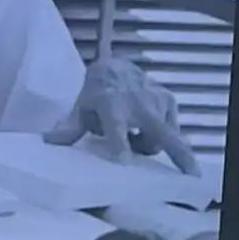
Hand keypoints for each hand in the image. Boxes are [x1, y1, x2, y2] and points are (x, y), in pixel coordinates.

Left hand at [44, 57, 200, 175]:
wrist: (114, 66)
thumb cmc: (95, 92)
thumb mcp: (81, 109)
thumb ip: (70, 129)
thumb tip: (48, 141)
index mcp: (111, 107)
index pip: (117, 132)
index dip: (120, 147)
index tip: (123, 161)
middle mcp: (138, 104)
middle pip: (161, 135)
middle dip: (179, 154)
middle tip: (190, 172)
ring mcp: (157, 101)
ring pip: (162, 139)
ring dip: (148, 144)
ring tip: (132, 135)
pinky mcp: (169, 100)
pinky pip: (170, 130)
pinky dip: (158, 134)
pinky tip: (143, 125)